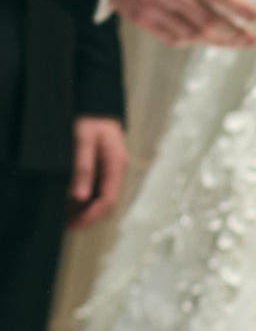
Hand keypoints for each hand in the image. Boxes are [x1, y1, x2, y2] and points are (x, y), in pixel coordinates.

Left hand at [68, 114, 126, 228]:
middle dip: (87, 218)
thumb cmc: (90, 119)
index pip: (108, 201)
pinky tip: (68, 204)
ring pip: (101, 200)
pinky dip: (83, 201)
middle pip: (106, 205)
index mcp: (116, 167)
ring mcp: (110, 173)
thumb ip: (83, 168)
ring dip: (85, 212)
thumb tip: (80, 197)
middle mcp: (116, 173)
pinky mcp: (102, 171)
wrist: (95, 104)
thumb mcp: (83, 140)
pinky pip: (96, 192)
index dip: (91, 216)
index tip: (73, 224)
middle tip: (65, 225)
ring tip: (64, 217)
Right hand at [108, 0, 255, 47]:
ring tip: (236, 41)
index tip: (255, 16)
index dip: (239, 7)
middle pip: (208, 19)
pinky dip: (193, 41)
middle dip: (234, 32)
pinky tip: (206, 39)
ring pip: (193, 33)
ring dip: (217, 41)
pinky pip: (173, 38)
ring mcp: (153, 6)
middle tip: (251, 38)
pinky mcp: (142, 18)